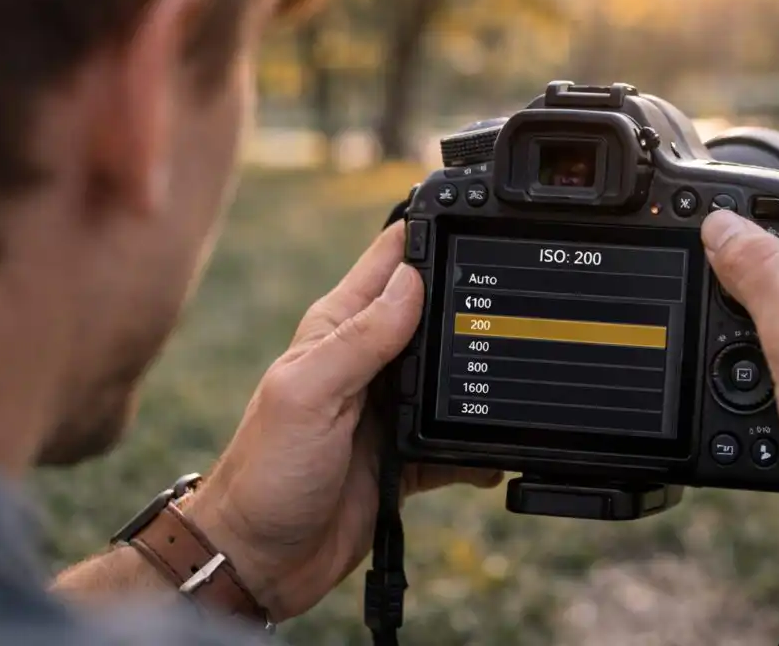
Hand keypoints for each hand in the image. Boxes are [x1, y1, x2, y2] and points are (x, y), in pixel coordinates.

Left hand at [185, 223, 501, 621]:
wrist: (260, 560)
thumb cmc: (266, 473)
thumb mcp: (310, 393)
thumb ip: (361, 338)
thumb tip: (413, 279)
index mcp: (339, 330)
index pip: (391, 261)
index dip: (428, 234)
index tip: (473, 218)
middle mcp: (368, 361)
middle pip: (434, 312)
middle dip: (473, 303)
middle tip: (518, 300)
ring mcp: (389, 407)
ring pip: (452, 373)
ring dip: (480, 377)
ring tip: (514, 378)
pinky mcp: (407, 455)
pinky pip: (456, 440)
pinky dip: (478, 446)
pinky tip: (498, 453)